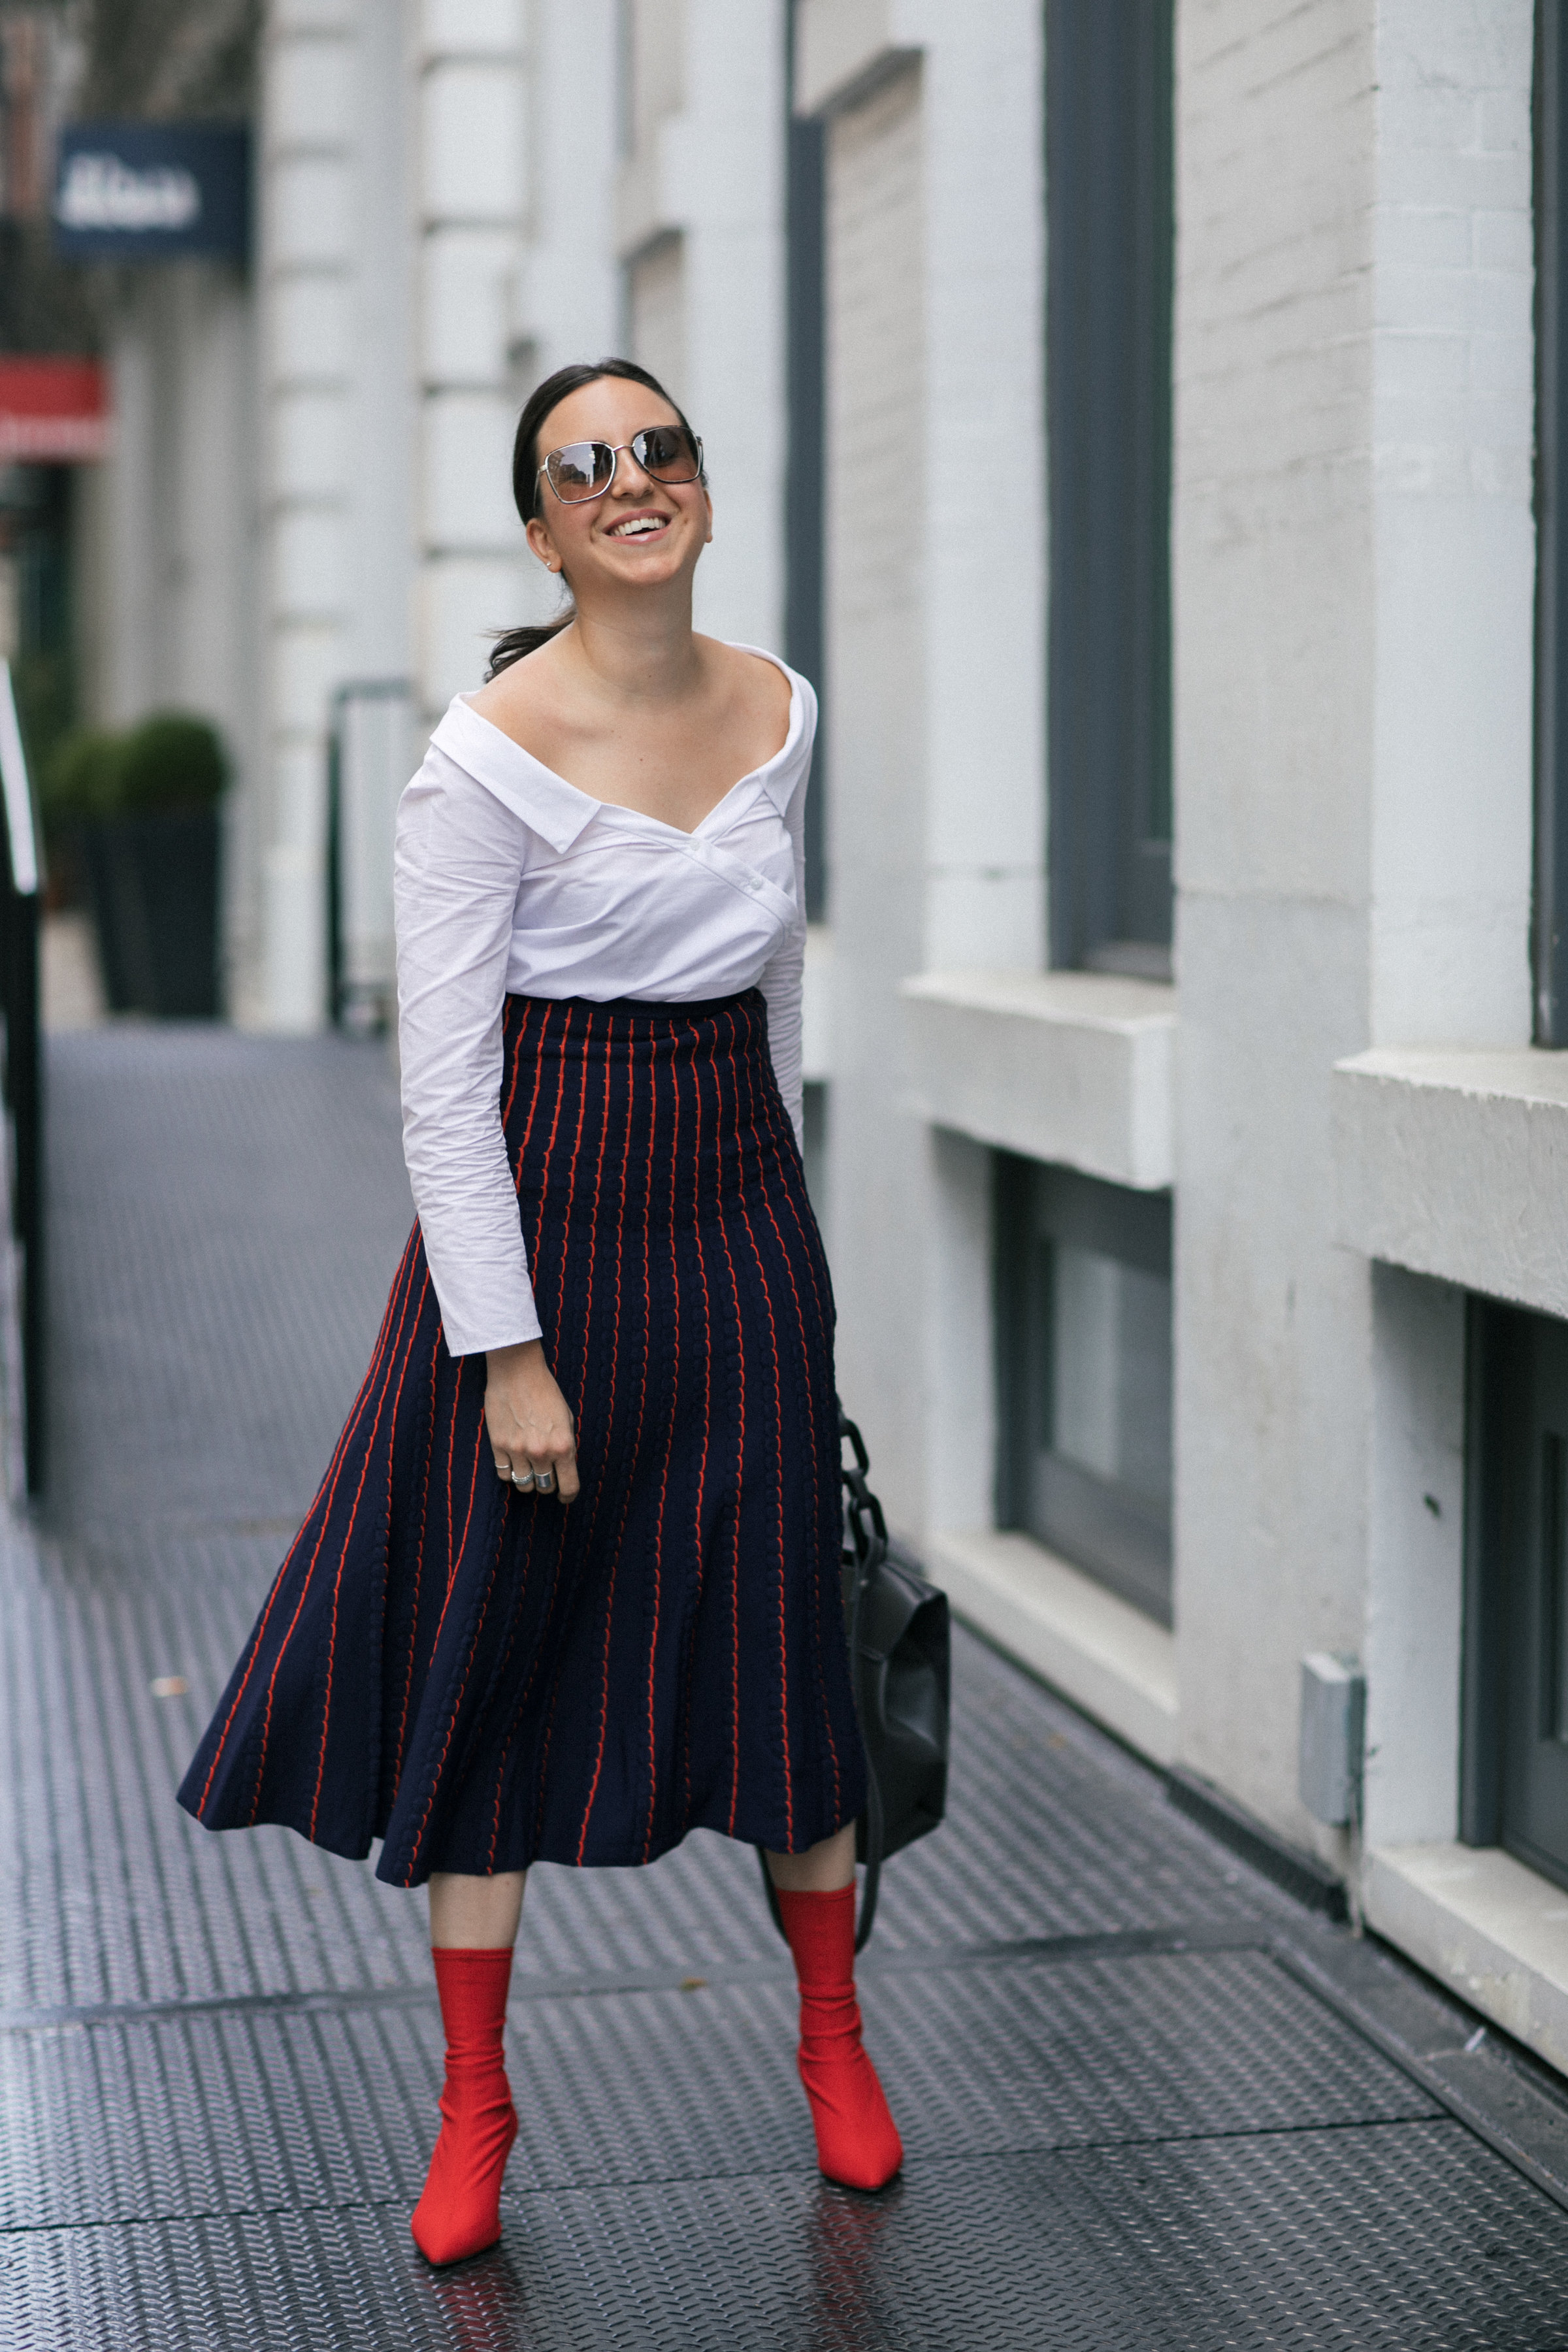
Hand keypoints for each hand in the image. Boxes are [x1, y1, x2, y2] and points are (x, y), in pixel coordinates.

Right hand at [485, 1340, 578, 1503]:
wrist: (517, 1371)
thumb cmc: (545, 1391)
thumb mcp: (566, 1418)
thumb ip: (566, 1445)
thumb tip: (564, 1467)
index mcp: (563, 1446)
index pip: (569, 1486)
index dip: (568, 1496)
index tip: (565, 1496)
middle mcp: (541, 1452)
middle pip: (545, 1487)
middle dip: (547, 1483)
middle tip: (546, 1473)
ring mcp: (517, 1451)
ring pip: (524, 1485)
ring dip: (528, 1480)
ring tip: (529, 1467)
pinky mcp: (498, 1446)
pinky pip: (504, 1474)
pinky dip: (510, 1472)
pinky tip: (513, 1461)